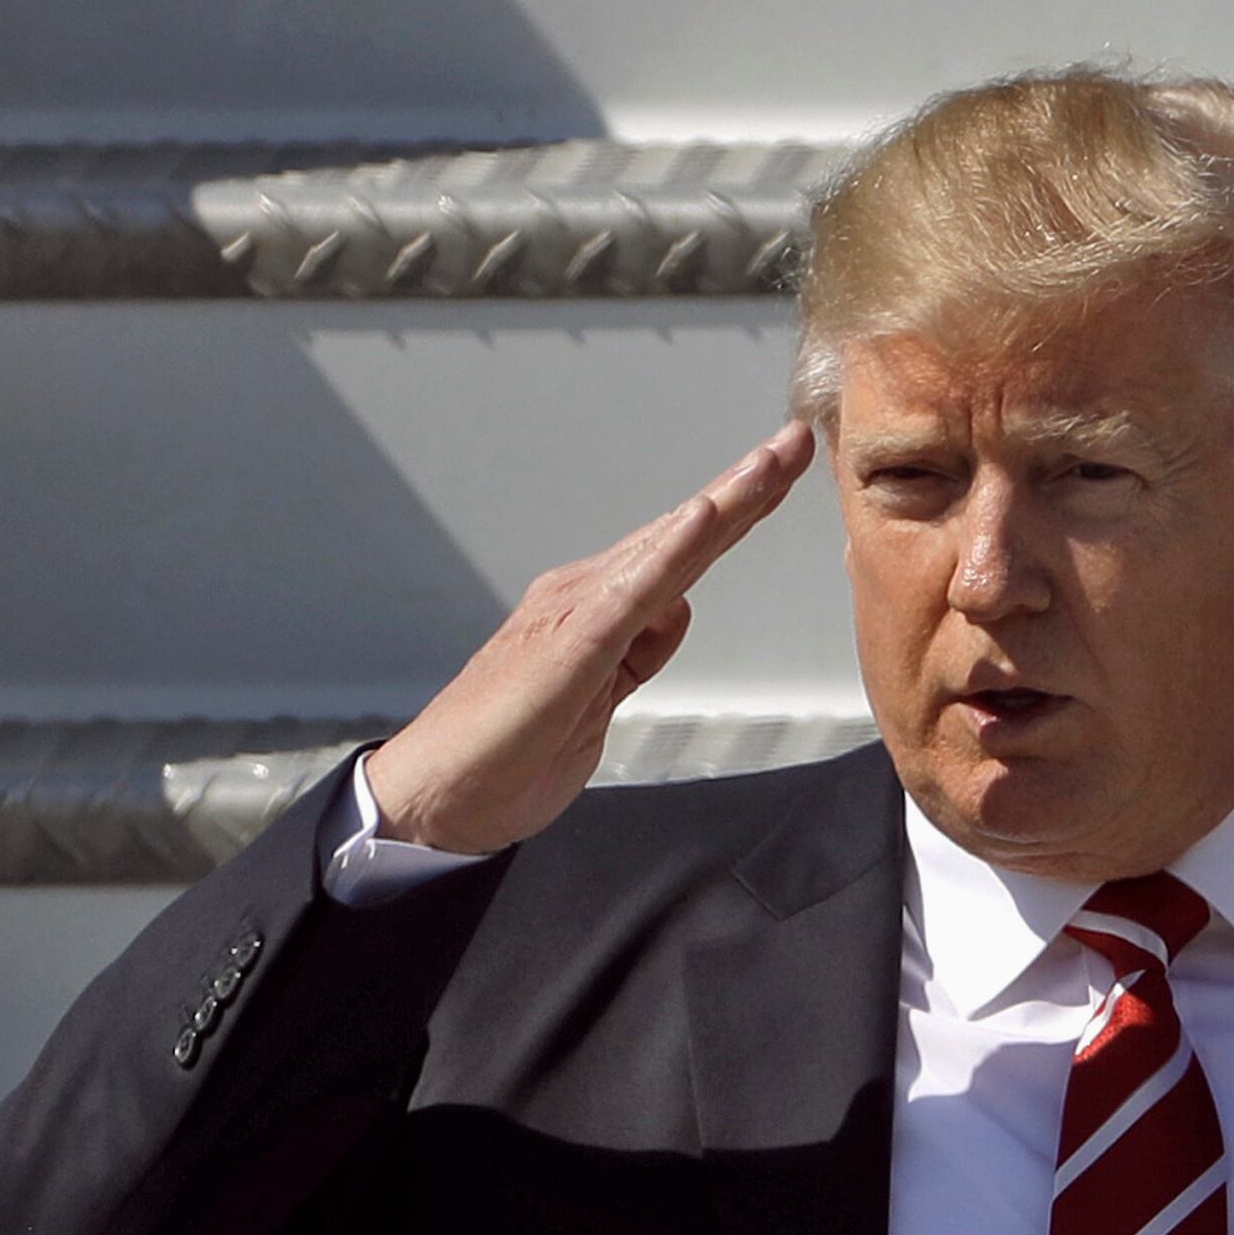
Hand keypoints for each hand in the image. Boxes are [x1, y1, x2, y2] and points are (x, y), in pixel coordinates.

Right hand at [363, 421, 816, 853]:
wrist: (435, 795)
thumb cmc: (506, 753)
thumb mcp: (600, 701)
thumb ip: (638, 653)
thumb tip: (677, 610)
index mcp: (601, 610)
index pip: (683, 553)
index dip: (738, 512)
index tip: (785, 472)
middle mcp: (588, 594)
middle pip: (684, 535)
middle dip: (746, 486)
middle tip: (798, 439)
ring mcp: (577, 613)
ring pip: (667, 548)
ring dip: (724, 502)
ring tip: (771, 461)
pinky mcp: (568, 646)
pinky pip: (631, 592)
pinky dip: (671, 552)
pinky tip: (705, 518)